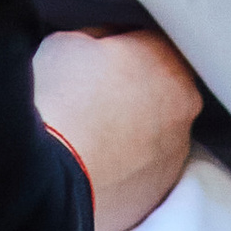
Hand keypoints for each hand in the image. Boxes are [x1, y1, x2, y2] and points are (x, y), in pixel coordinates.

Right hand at [34, 28, 202, 230]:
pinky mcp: (159, 191)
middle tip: (90, 100)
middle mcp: (183, 102)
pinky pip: (145, 170)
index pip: (148, 42)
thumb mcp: (68, 41)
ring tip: (88, 138)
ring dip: (132, 131)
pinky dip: (127, 167)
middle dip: (132, 91)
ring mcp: (175, 151)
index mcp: (165, 57)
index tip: (94, 61)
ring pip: (156, 132)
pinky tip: (93, 164)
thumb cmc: (56, 102)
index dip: (118, 49)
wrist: (46, 175)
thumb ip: (99, 39)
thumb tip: (101, 48)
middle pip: (159, 88)